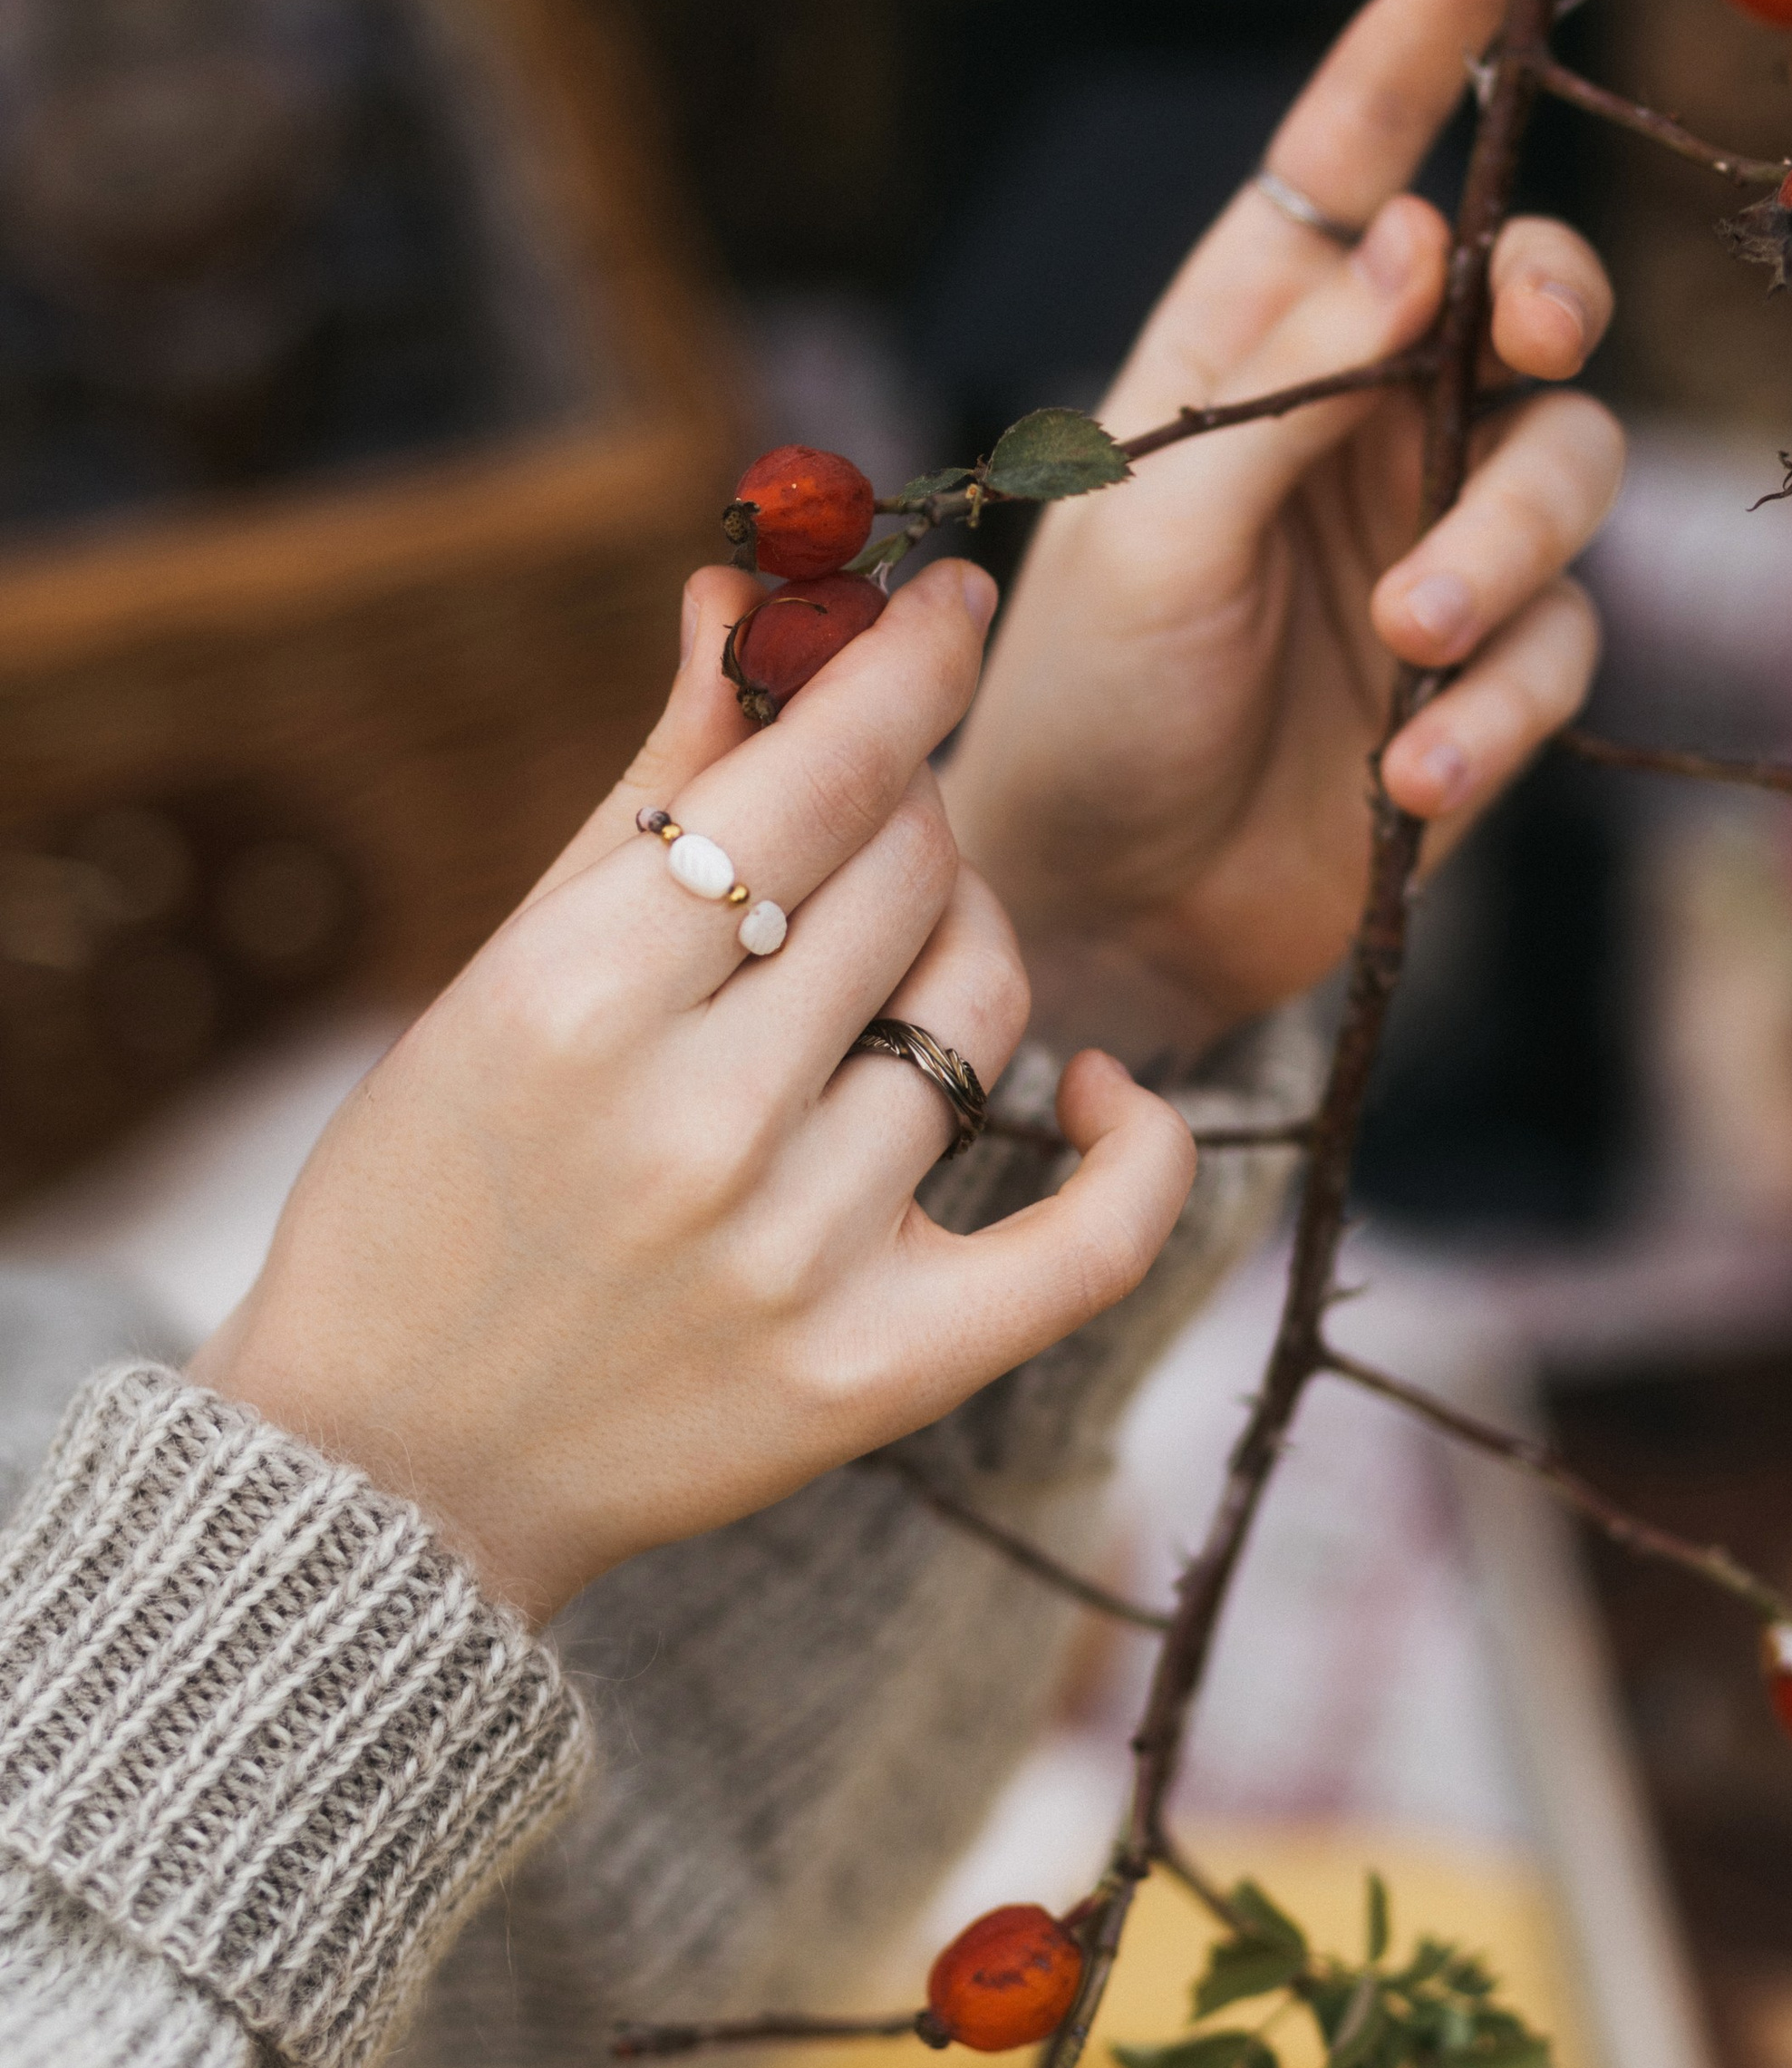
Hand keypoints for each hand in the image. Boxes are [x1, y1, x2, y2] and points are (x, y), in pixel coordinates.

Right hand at [190, 561, 1194, 1624]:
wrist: (386, 1471)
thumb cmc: (428, 1190)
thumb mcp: (505, 972)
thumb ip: (654, 786)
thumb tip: (747, 596)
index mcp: (578, 998)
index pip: (817, 774)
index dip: (909, 663)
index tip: (953, 603)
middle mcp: (700, 1122)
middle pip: (912, 872)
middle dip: (906, 814)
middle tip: (867, 826)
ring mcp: (801, 1256)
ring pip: (986, 1007)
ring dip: (960, 949)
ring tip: (887, 972)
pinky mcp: (882, 1374)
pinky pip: (1095, 1235)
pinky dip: (1130, 1139)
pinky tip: (1095, 1091)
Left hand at [943, 0, 1622, 1053]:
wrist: (1091, 912)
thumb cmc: (1072, 702)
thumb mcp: (1144, 532)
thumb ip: (1285, 384)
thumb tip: (1421, 233)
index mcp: (1251, 338)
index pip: (1364, 141)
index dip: (1441, 6)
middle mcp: (1360, 418)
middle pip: (1523, 299)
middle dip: (1543, 307)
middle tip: (1517, 348)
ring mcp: (1431, 543)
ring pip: (1565, 476)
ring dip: (1502, 558)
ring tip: (1405, 656)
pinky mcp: (1482, 677)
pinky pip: (1559, 651)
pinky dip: (1502, 708)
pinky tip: (1416, 779)